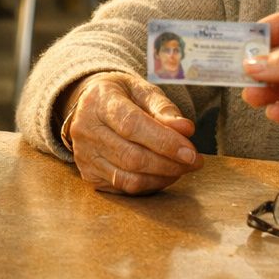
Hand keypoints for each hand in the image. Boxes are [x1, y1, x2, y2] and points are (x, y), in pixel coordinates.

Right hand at [63, 72, 201, 194]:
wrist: (87, 104)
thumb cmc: (121, 95)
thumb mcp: (141, 90)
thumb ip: (163, 108)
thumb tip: (186, 130)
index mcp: (99, 101)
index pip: (132, 125)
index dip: (164, 141)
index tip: (191, 151)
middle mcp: (86, 129)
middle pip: (132, 156)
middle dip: (169, 163)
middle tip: (194, 161)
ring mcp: (84, 155)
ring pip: (128, 178)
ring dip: (162, 177)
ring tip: (182, 168)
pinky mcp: (88, 173)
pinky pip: (123, 188)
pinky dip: (149, 185)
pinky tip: (163, 174)